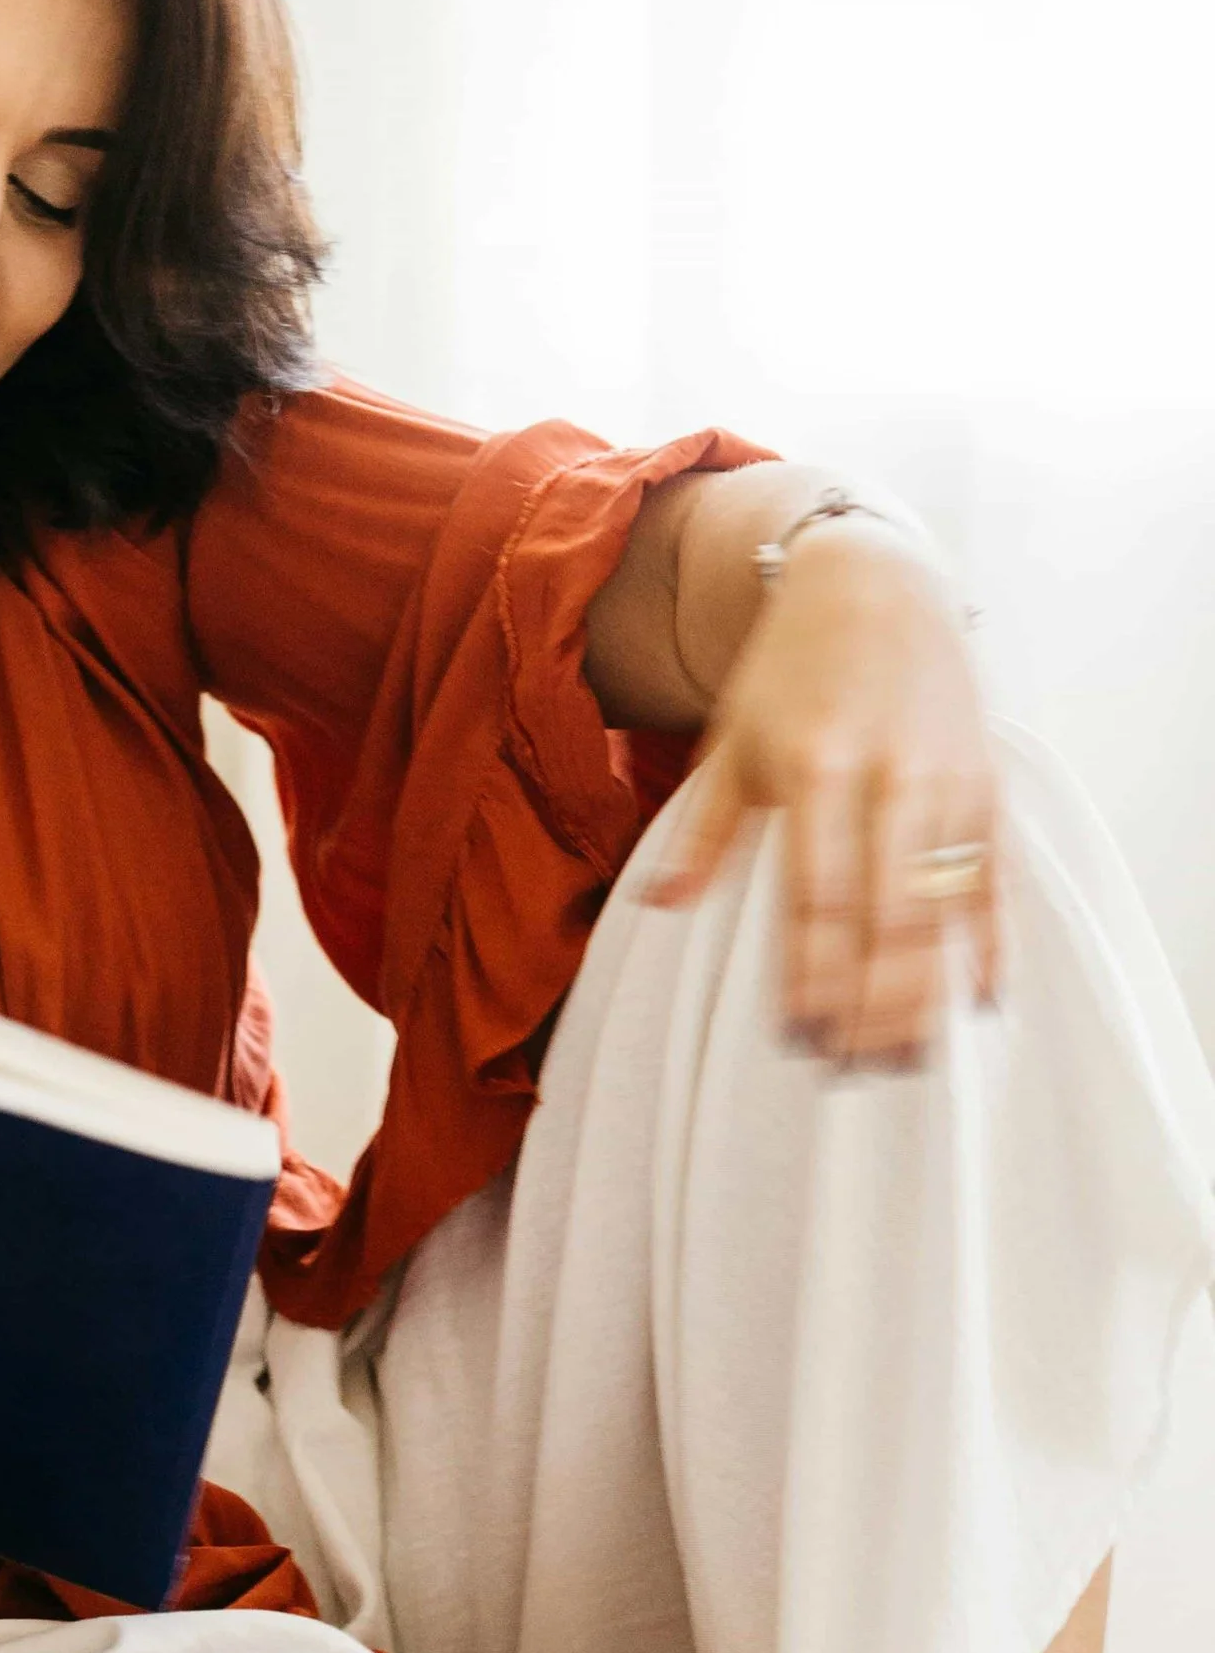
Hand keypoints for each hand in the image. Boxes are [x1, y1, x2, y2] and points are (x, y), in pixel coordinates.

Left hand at [647, 525, 1000, 1066]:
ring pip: (941, 910)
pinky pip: (994, 880)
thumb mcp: (731, 737)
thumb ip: (706, 829)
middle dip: (868, 1003)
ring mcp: (946, 784)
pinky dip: (992, 943)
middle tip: (850, 1070)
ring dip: (924, 993)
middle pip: (884, 919)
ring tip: (902, 1058)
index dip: (811, 976)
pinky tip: (982, 1002)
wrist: (874, 582)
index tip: (799, 1038)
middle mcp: (888, 780)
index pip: (815, 898)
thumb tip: (659, 905)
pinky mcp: (986, 785)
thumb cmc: (789, 668)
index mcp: (814, 769)